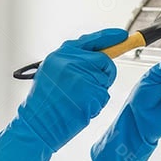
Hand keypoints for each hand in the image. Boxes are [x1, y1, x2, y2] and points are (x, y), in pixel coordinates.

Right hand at [0, 28, 125, 160]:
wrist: (37, 123)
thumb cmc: (45, 102)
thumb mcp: (52, 72)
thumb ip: (73, 61)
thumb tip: (97, 56)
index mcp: (61, 54)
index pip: (91, 40)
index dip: (109, 37)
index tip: (122, 36)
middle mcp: (71, 61)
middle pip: (104, 61)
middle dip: (103, 74)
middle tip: (87, 87)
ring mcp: (81, 75)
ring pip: (106, 79)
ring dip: (98, 91)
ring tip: (78, 98)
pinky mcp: (89, 91)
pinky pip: (104, 94)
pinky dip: (97, 103)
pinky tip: (80, 106)